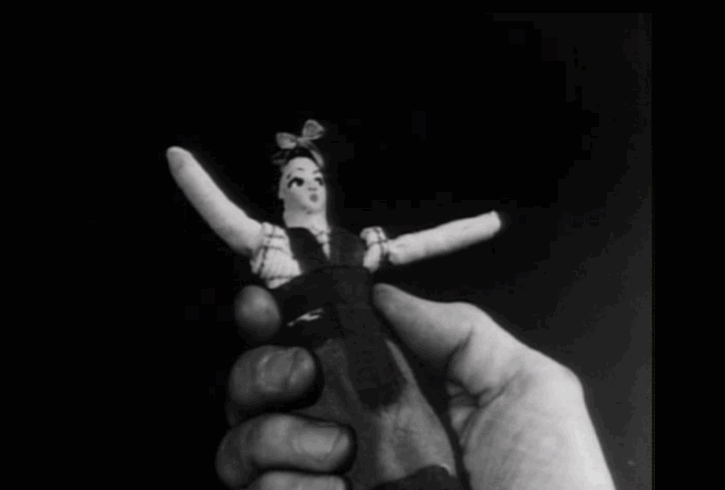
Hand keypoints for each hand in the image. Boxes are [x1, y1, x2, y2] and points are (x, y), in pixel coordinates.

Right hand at [217, 284, 616, 488]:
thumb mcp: (524, 389)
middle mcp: (347, 437)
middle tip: (300, 376)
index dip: (278, 320)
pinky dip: (286, 487)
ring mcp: (323, 486)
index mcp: (392, 395)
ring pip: (244, 443)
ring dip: (275, 435)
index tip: (264, 307)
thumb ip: (456, 330)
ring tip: (337, 453)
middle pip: (259, 389)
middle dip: (262, 370)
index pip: (315, 345)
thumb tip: (382, 295)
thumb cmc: (549, 484)